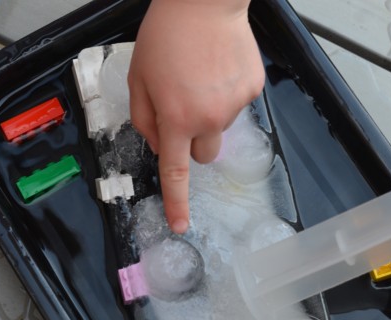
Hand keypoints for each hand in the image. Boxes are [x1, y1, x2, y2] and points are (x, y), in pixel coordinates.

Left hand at [128, 0, 264, 232]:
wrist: (205, 1)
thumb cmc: (167, 34)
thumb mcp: (138, 76)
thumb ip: (144, 117)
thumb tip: (157, 143)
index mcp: (176, 118)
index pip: (176, 171)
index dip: (177, 202)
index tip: (181, 225)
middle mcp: (208, 118)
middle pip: (205, 154)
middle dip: (193, 140)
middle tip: (184, 108)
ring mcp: (234, 105)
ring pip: (220, 126)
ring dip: (209, 111)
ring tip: (200, 76)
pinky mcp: (252, 90)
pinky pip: (237, 104)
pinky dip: (226, 93)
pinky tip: (218, 68)